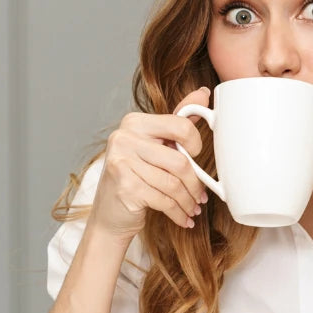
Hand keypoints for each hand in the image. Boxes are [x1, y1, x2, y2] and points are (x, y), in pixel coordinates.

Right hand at [88, 87, 211, 242]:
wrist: (109, 215)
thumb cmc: (136, 178)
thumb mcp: (155, 146)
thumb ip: (177, 120)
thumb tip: (203, 93)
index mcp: (134, 122)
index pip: (180, 125)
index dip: (196, 144)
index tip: (198, 157)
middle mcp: (124, 138)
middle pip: (180, 160)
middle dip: (195, 183)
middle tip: (201, 195)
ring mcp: (122, 162)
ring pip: (174, 184)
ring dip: (188, 201)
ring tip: (193, 208)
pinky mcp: (125, 187)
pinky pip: (165, 200)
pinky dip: (178, 212)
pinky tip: (184, 218)